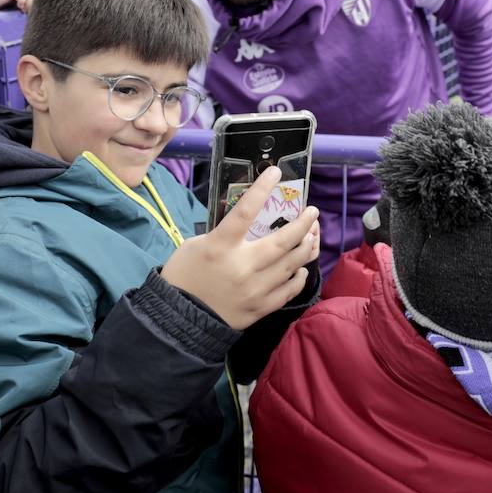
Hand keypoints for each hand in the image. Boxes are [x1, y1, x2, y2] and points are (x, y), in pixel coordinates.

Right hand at [0, 0, 39, 13]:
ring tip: (26, 13)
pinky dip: (22, 3)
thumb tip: (42, 8)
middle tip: (33, 14)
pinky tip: (20, 9)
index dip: (40, 1)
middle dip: (36, 3)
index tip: (38, 12)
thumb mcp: (15, 4)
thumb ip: (27, 3)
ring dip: (31, 4)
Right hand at [161, 167, 319, 329]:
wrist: (179, 319)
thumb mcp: (195, 245)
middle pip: (283, 241)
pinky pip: (288, 290)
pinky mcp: (259, 308)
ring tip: (311, 236)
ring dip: (306, 247)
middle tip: (312, 211)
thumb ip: (223, 234)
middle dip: (303, 223)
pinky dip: (298, 276)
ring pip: (291, 265)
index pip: (245, 211)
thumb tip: (249, 225)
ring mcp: (254, 289)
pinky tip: (300, 268)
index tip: (276, 173)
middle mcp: (242, 266)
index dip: (262, 189)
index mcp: (220, 246)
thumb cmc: (184, 276)